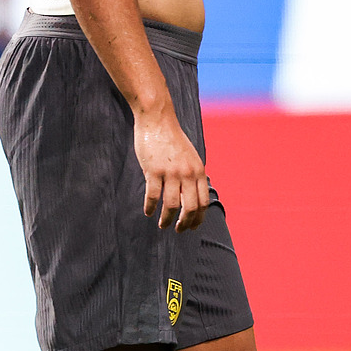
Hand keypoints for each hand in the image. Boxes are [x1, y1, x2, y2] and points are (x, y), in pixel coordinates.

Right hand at [134, 107, 207, 231]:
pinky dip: (150, 207)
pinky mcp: (154, 170)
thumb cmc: (171, 139)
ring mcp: (171, 172)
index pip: (203, 202)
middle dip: (184, 223)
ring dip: (166, 219)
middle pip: (190, 207)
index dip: (198, 219)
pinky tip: (148, 212)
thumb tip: (191, 196)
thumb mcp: (190, 157)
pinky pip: (153, 196)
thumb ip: (192, 174)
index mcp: (198, 171)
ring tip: (162, 225)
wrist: (158, 120)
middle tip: (177, 230)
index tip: (191, 227)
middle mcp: (187, 173)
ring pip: (171, 205)